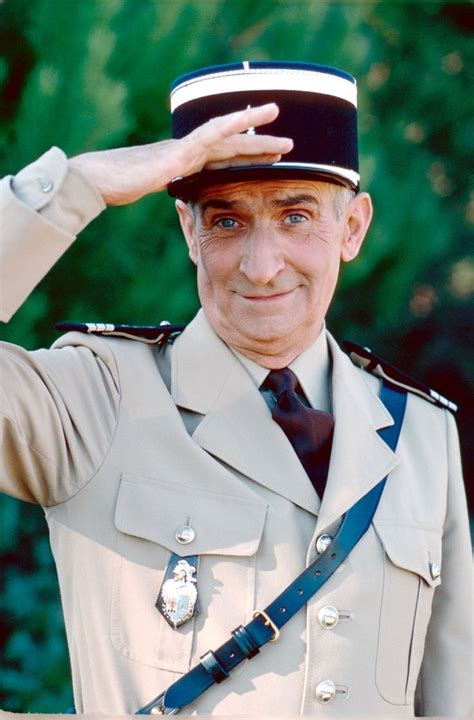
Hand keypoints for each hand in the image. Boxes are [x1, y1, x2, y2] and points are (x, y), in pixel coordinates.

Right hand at [69, 104, 292, 205]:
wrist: (99, 180)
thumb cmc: (118, 187)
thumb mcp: (153, 191)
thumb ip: (172, 191)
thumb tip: (186, 200)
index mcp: (185, 164)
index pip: (223, 161)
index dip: (248, 160)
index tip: (271, 162)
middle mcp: (188, 151)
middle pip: (232, 147)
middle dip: (260, 147)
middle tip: (288, 147)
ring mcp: (184, 148)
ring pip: (228, 136)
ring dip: (255, 133)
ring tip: (283, 131)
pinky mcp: (179, 150)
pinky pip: (210, 133)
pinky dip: (231, 125)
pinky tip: (249, 118)